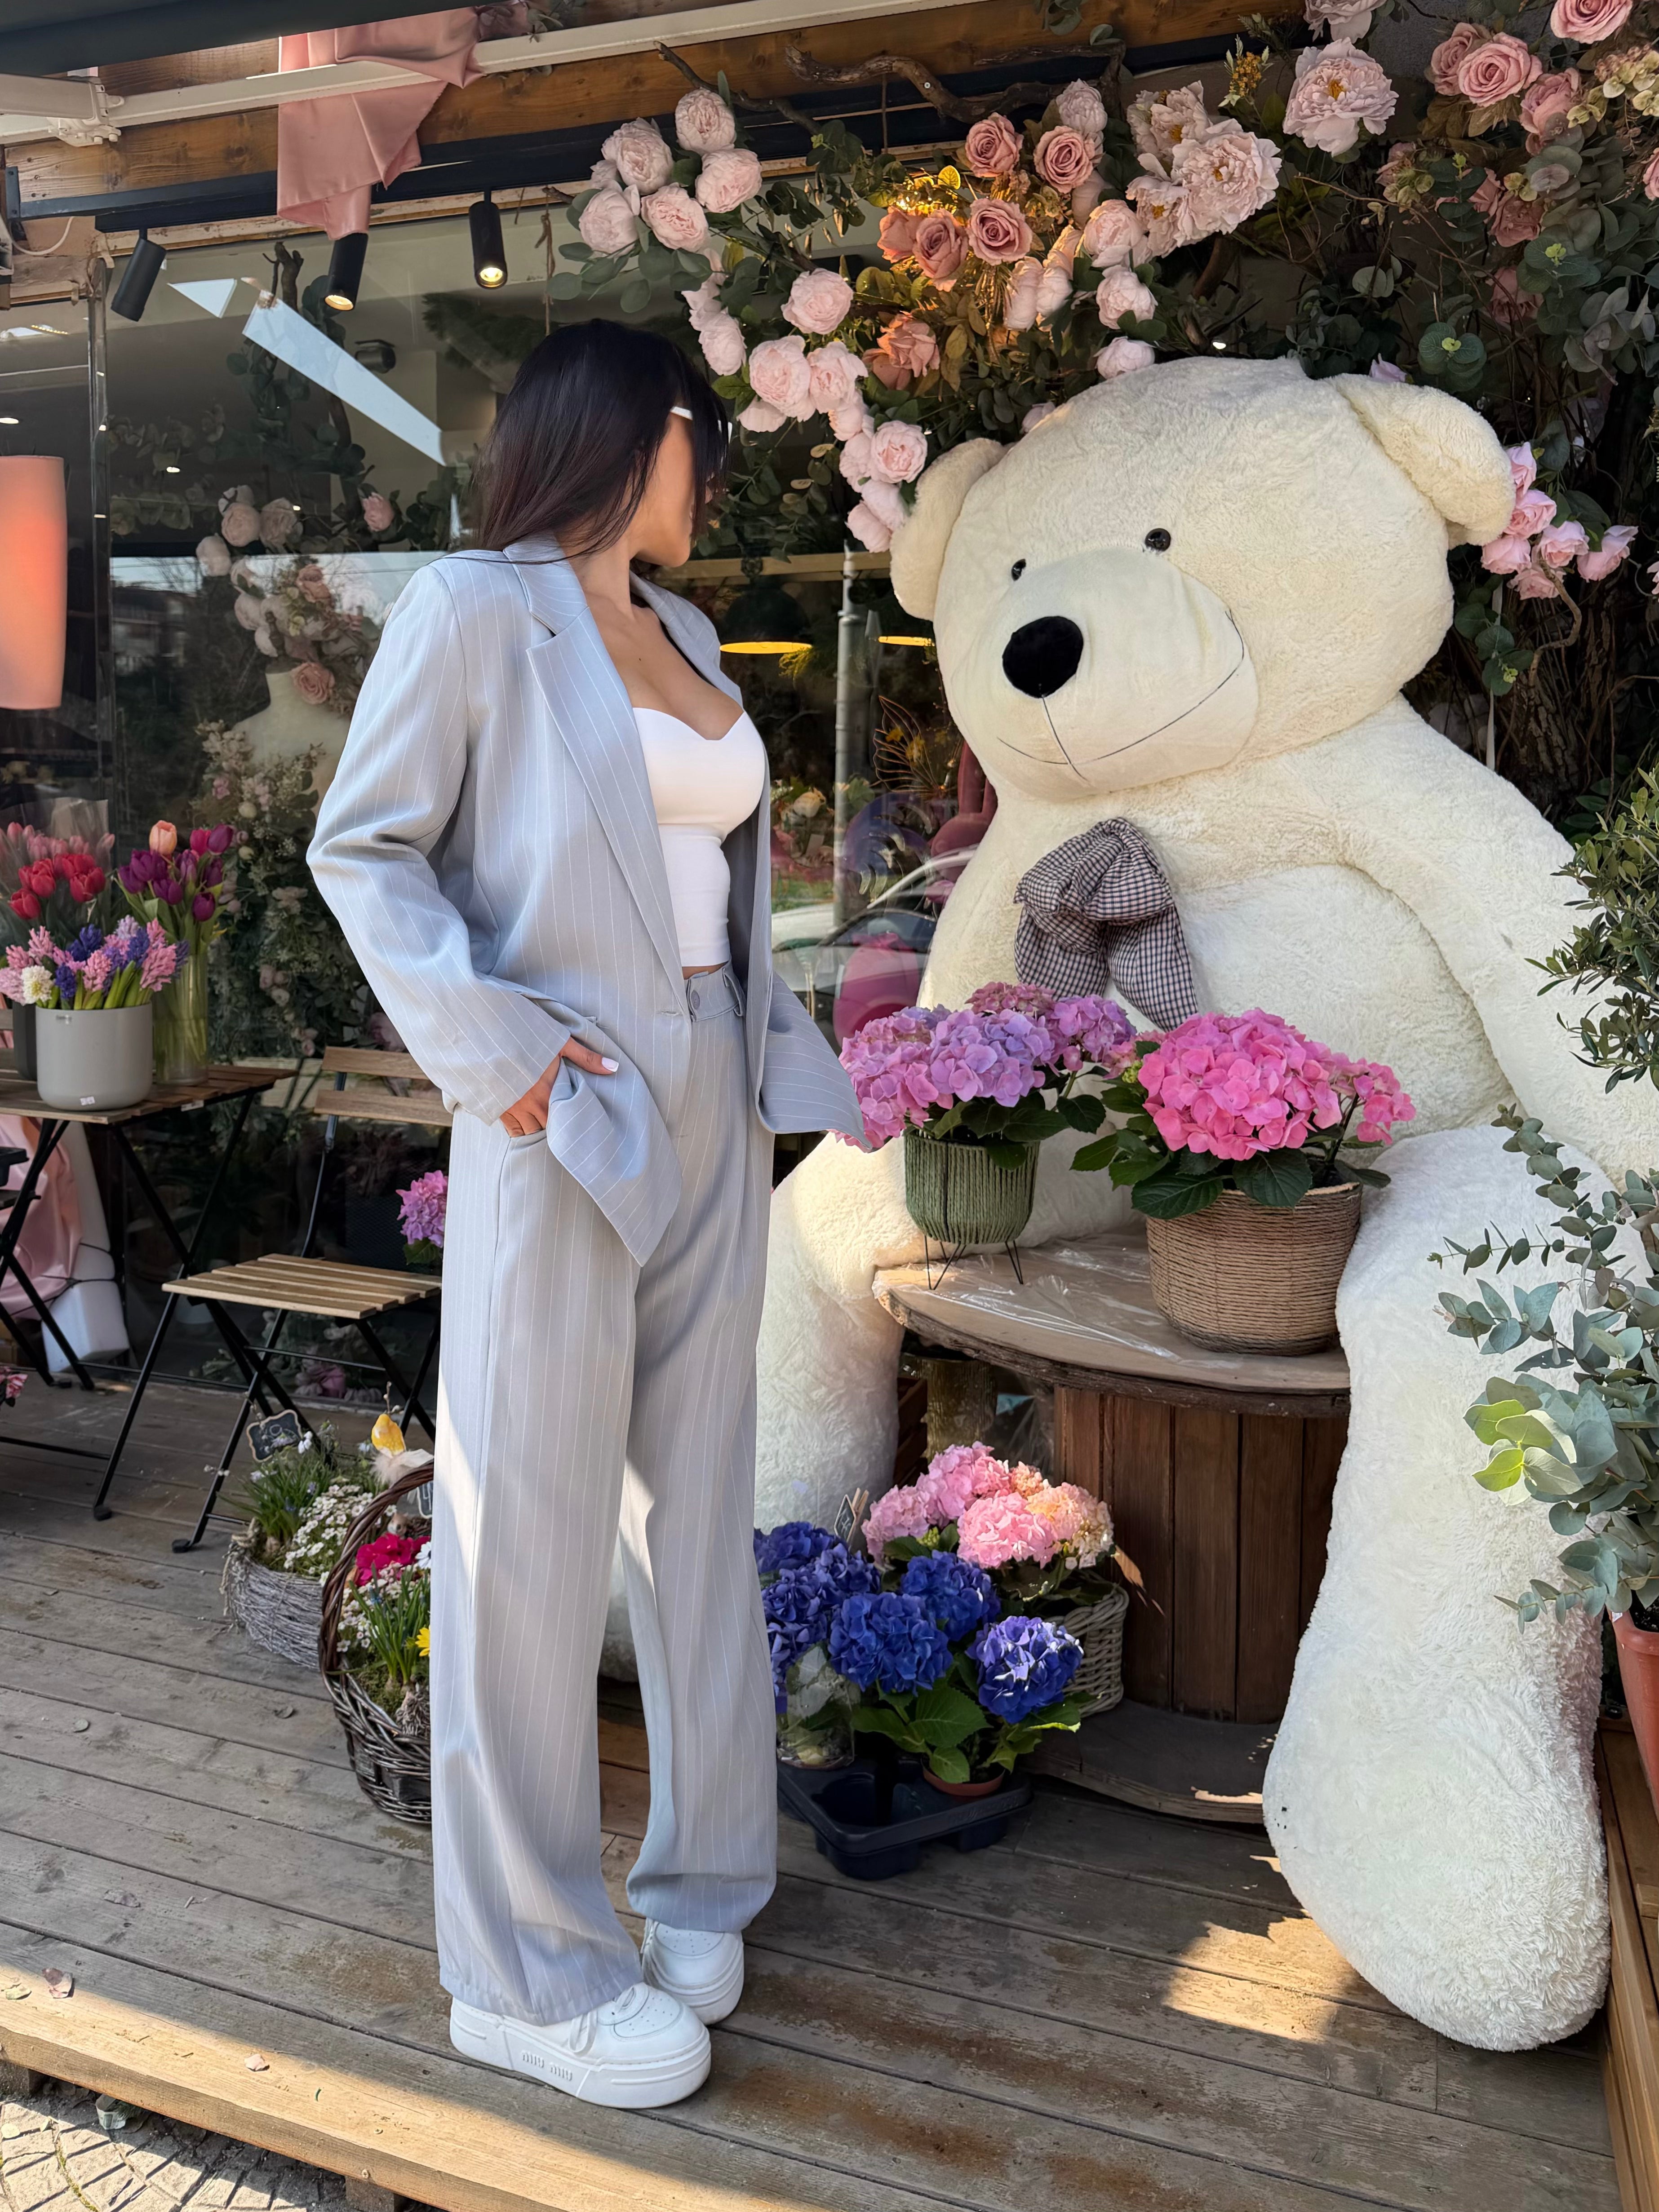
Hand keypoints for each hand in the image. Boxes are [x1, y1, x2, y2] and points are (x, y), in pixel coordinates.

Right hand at [500, 1040, 617, 1136]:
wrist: (486, 1031)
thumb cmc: (524, 1033)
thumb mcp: (558, 1040)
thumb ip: (586, 1057)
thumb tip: (614, 1068)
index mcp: (551, 1089)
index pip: (567, 1118)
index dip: (573, 1120)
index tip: (579, 1119)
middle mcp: (533, 1104)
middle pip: (551, 1128)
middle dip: (558, 1128)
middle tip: (566, 1125)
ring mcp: (513, 1108)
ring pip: (532, 1132)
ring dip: (540, 1130)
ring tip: (547, 1125)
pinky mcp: (498, 1108)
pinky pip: (513, 1131)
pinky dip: (521, 1131)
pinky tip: (527, 1125)